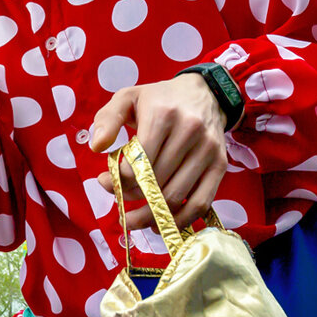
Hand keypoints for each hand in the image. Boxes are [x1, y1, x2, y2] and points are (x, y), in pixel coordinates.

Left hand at [91, 73, 228, 229]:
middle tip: (117, 202)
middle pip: (156, 180)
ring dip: (151, 214)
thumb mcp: (127, 98)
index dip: (119, 178)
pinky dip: (181, 220)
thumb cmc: (159, 99)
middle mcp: (190, 131)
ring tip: (133, 219)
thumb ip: (108, 119)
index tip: (104, 180)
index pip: (139, 158)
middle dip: (131, 197)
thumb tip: (96, 146)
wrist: (204, 93)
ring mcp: (207, 150)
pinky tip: (161, 223)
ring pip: (176, 195)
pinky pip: (202, 202)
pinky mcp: (220, 165)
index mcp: (163, 114)